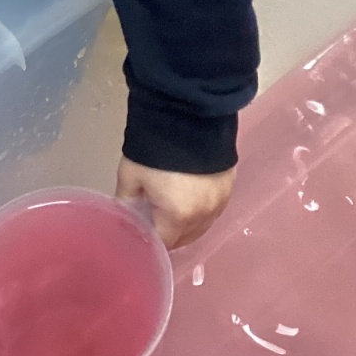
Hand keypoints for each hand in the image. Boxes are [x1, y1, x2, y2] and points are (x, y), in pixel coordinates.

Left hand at [115, 156, 235, 250]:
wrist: (188, 112)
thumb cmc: (155, 147)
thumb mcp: (130, 175)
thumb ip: (126, 202)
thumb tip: (125, 215)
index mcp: (178, 216)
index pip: (165, 243)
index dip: (151, 238)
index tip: (143, 228)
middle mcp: (204, 214)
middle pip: (186, 237)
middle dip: (170, 232)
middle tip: (155, 217)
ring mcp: (220, 200)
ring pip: (203, 224)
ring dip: (189, 222)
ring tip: (174, 206)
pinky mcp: (230, 184)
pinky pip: (214, 208)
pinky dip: (202, 207)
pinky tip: (191, 195)